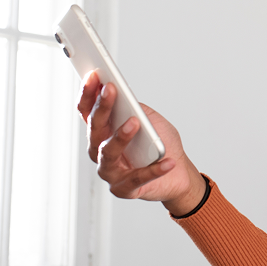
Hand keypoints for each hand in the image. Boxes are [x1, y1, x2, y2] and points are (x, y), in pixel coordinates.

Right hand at [78, 71, 206, 215]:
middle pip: (95, 128)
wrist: (178, 173)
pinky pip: (137, 179)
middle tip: (110, 89)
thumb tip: (123, 95)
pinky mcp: (125, 190)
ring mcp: (111, 172)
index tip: (94, 75)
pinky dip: (153, 170)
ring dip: (119, 136)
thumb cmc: (159, 144)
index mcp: (103, 132)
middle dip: (102, 107)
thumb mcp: (149, 120)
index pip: (88, 111)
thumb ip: (135, 109)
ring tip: (134, 123)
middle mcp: (100, 151)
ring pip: (107, 154)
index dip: (88, 93)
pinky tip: (167, 161)